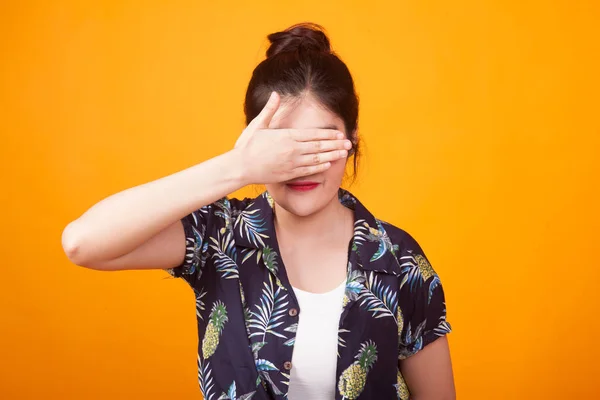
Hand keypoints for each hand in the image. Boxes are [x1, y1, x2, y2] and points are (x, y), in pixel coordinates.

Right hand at [234, 91, 351, 184]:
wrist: (241, 167)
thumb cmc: (248, 145)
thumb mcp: (258, 124)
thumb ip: (270, 110)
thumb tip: (276, 94)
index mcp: (287, 136)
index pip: (313, 134)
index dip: (329, 134)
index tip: (340, 133)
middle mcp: (292, 149)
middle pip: (319, 146)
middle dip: (335, 145)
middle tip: (349, 144)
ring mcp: (292, 162)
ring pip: (317, 159)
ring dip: (332, 156)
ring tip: (344, 154)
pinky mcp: (288, 174)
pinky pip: (308, 171)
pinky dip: (320, 168)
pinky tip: (329, 165)